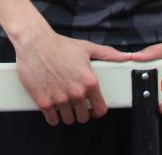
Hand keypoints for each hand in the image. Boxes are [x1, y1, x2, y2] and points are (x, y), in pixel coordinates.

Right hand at [11, 22, 131, 125]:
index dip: (96, 111)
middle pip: (83, 117)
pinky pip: (52, 120)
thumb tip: (126, 56)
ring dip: (65, 114)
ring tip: (62, 104)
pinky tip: (51, 107)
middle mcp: (76, 93)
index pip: (100, 110)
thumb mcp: (86, 48)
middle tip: (73, 104)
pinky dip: (52, 116)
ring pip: (68, 120)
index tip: (91, 109)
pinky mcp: (44, 101)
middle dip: (79, 112)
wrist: (34, 41)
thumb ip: (108, 54)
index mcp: (89, 82)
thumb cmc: (59, 44)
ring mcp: (60, 99)